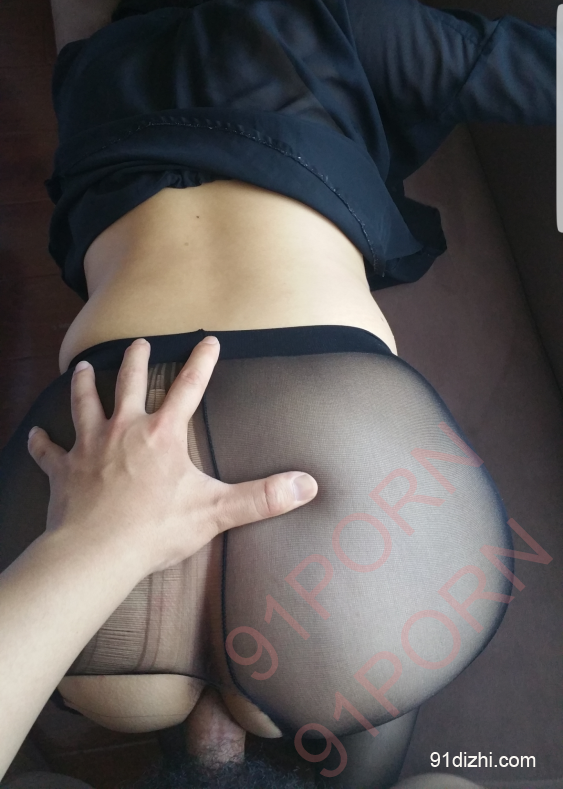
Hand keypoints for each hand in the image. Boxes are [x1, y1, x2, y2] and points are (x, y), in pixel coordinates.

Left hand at [27, 337, 317, 575]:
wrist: (96, 552)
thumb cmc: (154, 529)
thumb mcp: (215, 511)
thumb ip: (261, 497)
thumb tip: (306, 485)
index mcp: (162, 434)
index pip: (188, 387)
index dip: (201, 362)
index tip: (208, 340)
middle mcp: (124, 429)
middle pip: (129, 383)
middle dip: (136, 360)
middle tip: (138, 343)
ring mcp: (90, 446)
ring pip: (84, 404)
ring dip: (84, 385)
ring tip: (82, 368)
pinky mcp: (64, 470)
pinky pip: (49, 451)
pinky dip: (42, 442)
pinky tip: (35, 434)